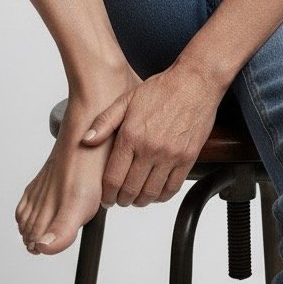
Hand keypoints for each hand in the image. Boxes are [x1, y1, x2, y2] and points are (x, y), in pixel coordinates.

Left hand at [79, 64, 223, 207]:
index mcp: (131, 135)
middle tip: (119, 199)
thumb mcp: (127, 99)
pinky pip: (172, 188)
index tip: (106, 198)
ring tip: (136, 197)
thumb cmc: (161, 89)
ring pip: (151, 193)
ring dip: (140, 201)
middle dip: (122, 200)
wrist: (195, 83)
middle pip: (131, 190)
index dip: (107, 194)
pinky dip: (161, 196)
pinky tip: (156, 192)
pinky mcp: (188, 158)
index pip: (113, 178)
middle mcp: (150, 148)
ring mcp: (170, 155)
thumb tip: (87, 140)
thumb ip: (105, 121)